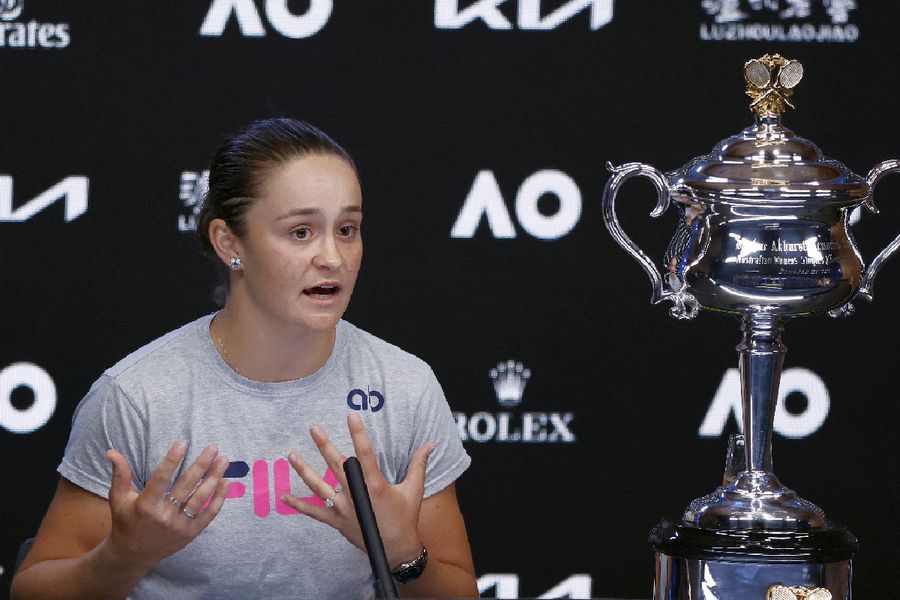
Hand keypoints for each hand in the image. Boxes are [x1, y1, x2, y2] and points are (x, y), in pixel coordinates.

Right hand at [104, 441, 229, 569]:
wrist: (132, 555)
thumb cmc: (126, 521)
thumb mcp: (118, 498)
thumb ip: (119, 474)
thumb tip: (111, 451)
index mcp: (145, 505)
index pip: (161, 479)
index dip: (172, 460)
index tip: (183, 443)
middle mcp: (163, 516)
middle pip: (186, 486)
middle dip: (201, 465)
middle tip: (213, 448)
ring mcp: (178, 526)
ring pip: (200, 499)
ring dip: (214, 478)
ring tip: (224, 460)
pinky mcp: (190, 533)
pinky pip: (208, 514)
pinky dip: (218, 498)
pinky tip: (225, 481)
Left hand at [281, 413, 435, 567]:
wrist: (395, 551)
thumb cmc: (405, 518)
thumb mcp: (414, 490)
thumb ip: (419, 464)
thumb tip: (430, 444)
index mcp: (375, 485)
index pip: (365, 454)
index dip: (358, 434)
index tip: (351, 416)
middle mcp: (356, 495)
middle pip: (337, 466)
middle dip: (324, 445)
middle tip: (314, 428)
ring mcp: (344, 509)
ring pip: (320, 487)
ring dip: (305, 470)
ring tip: (292, 455)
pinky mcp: (337, 521)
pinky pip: (314, 512)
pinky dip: (298, 505)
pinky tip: (283, 496)